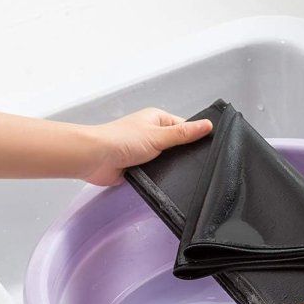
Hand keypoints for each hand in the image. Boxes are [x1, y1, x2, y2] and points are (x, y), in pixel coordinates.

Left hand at [81, 108, 211, 185]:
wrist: (94, 158)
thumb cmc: (122, 140)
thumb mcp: (158, 136)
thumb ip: (183, 133)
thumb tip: (208, 125)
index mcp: (157, 119)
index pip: (184, 126)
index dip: (195, 136)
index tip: (209, 148)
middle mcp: (151, 133)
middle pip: (177, 144)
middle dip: (183, 155)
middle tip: (198, 166)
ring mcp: (145, 151)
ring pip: (167, 160)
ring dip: (170, 167)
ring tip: (184, 177)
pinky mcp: (139, 167)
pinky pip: (156, 172)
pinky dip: (160, 176)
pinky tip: (169, 183)